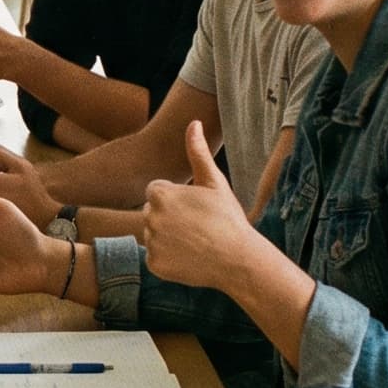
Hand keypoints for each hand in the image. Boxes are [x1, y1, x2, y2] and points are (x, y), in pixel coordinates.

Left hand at [139, 122, 281, 289]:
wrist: (238, 259)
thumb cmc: (228, 218)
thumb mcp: (214, 182)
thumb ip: (197, 152)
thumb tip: (193, 122)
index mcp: (160, 194)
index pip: (156, 191)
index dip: (177, 199)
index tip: (195, 208)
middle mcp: (150, 217)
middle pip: (152, 213)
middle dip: (169, 218)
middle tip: (197, 226)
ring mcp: (151, 242)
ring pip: (154, 235)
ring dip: (168, 238)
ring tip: (195, 242)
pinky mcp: (154, 264)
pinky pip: (156, 257)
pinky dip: (169, 258)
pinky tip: (190, 257)